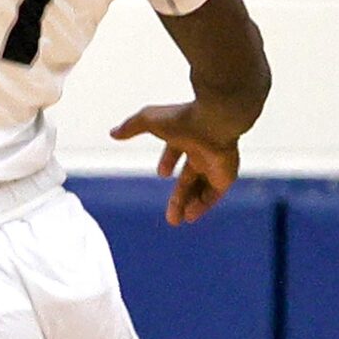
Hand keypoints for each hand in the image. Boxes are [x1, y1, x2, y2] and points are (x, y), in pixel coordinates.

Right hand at [109, 101, 240, 226]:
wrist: (214, 121)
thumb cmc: (181, 118)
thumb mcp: (148, 120)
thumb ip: (130, 127)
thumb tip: (113, 133)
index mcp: (185, 135)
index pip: (177, 150)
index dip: (168, 160)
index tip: (162, 173)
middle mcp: (201, 150)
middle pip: (189, 177)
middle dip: (178, 195)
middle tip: (169, 212)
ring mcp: (215, 164)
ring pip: (201, 189)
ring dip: (188, 204)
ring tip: (176, 220)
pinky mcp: (226, 176)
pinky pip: (214, 195)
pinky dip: (202, 205)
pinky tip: (190, 216)